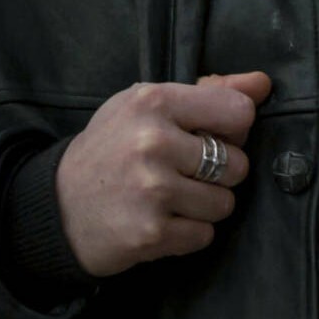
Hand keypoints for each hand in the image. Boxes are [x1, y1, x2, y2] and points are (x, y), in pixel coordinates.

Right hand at [55, 71, 273, 277]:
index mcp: (153, 101)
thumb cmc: (111, 149)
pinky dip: (188, 233)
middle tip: (183, 172)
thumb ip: (210, 92)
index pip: (239, 112)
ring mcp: (151, 189)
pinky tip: (160, 220)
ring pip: (225, 203)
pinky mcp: (150, 233)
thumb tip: (263, 84)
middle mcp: (152, 142)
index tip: (209, 136)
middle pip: (237, 164)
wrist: (56, 207)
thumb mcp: (148, 106)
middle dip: (219, 173)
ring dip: (205, 206)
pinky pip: (205, 235)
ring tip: (170, 197)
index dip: (233, 129)